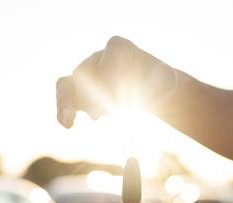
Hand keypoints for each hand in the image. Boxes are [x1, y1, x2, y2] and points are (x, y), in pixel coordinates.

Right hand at [56, 36, 177, 127]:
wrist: (149, 89)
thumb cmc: (159, 82)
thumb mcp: (167, 79)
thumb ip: (166, 79)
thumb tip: (169, 82)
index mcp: (118, 47)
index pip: (107, 60)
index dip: (112, 79)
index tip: (124, 98)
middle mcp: (97, 57)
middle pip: (86, 73)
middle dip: (95, 95)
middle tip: (109, 112)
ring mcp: (86, 74)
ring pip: (68, 84)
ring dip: (67, 103)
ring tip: (70, 121)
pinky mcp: (81, 92)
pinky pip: (65, 97)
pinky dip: (63, 111)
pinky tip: (67, 125)